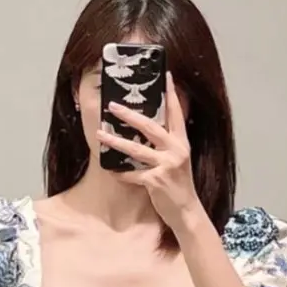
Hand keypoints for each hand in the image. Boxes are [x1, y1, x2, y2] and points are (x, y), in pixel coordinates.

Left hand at [99, 74, 200, 229]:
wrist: (186, 211)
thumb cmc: (179, 185)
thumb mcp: (178, 160)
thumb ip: (167, 144)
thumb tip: (149, 129)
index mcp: (181, 143)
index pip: (176, 114)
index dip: (172, 95)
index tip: (166, 76)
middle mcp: (176, 151)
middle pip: (150, 127)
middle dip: (130, 116)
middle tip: (112, 106)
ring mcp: (166, 166)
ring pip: (136, 149)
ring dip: (116, 141)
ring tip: (100, 134)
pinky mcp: (156, 181)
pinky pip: (133, 174)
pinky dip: (121, 173)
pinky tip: (111, 171)